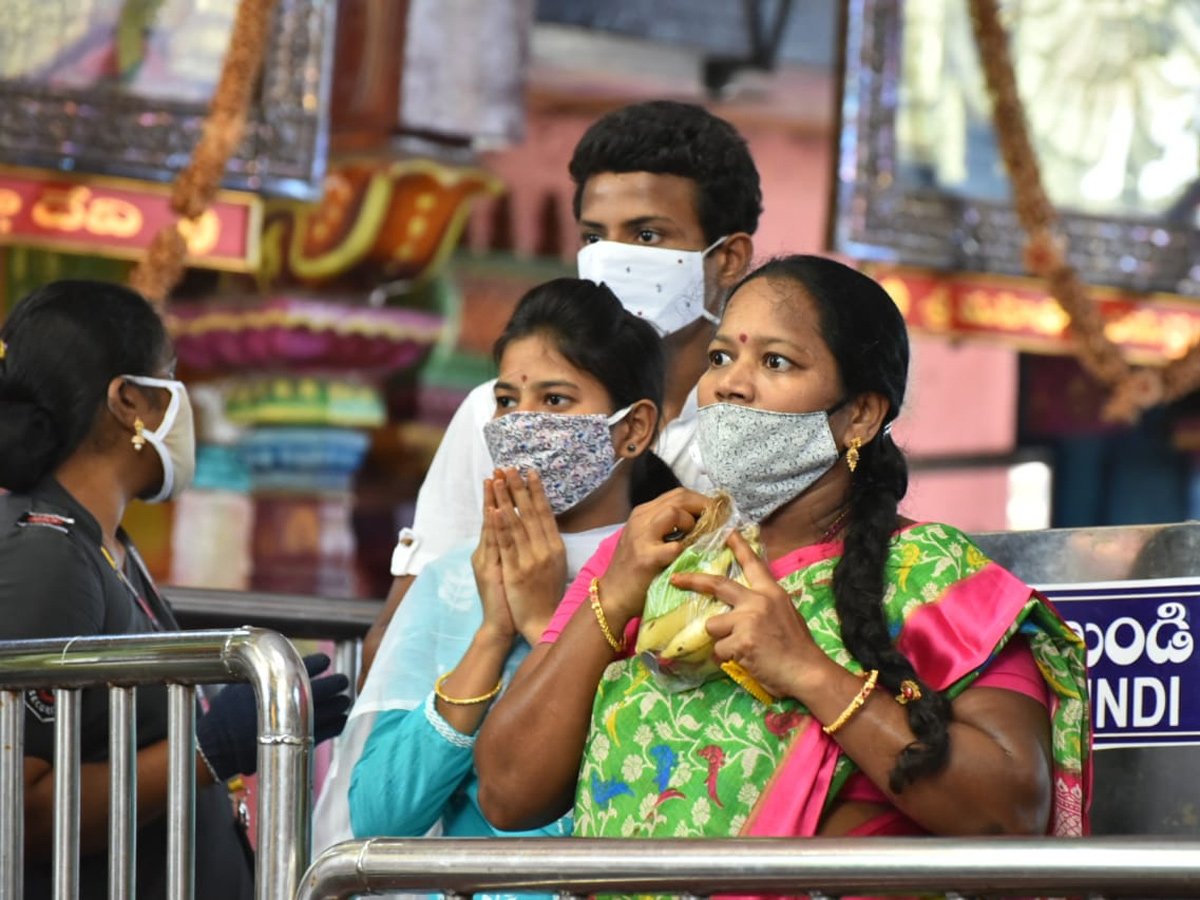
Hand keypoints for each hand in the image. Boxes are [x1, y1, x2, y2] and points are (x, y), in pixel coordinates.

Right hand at [196, 653, 349, 779]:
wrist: (217, 746)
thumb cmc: (226, 712)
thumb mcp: (240, 682)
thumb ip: (264, 669)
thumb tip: (281, 655)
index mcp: (274, 683)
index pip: (309, 665)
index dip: (320, 662)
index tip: (324, 661)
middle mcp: (288, 702)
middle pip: (326, 687)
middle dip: (336, 682)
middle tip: (341, 680)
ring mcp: (296, 724)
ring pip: (332, 709)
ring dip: (340, 702)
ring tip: (343, 698)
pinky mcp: (298, 743)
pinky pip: (329, 731)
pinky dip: (338, 722)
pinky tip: (340, 717)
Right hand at [472, 478, 514, 640]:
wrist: (503, 626)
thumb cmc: (512, 599)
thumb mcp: (513, 570)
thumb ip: (514, 549)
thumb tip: (524, 530)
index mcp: (494, 551)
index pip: (498, 517)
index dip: (500, 496)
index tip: (504, 474)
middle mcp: (488, 552)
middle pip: (493, 516)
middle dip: (497, 492)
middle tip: (499, 468)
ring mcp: (486, 561)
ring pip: (490, 527)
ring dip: (493, 502)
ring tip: (494, 480)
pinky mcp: (489, 572)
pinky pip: (493, 546)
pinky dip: (493, 528)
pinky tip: (493, 511)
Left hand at [491, 468, 566, 641]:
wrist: (543, 622)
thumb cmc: (547, 594)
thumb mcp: (555, 565)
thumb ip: (548, 543)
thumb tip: (544, 521)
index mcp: (555, 547)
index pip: (545, 512)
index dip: (537, 491)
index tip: (530, 472)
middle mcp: (545, 550)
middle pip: (531, 512)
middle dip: (519, 488)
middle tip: (510, 467)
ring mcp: (531, 560)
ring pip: (517, 523)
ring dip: (507, 499)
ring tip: (499, 479)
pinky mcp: (516, 571)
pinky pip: (507, 544)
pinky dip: (501, 525)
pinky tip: (495, 509)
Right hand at [599, 488, 710, 619]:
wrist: (613, 597)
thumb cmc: (635, 571)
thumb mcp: (647, 540)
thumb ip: (667, 528)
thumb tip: (702, 522)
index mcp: (642, 513)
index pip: (678, 494)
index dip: (702, 500)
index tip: (717, 512)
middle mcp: (640, 519)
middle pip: (679, 498)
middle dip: (704, 506)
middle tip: (719, 521)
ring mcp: (641, 537)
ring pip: (674, 512)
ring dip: (692, 522)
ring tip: (699, 538)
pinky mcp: (646, 558)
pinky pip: (674, 546)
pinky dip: (687, 549)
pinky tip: (689, 557)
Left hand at [669, 531, 831, 700]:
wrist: (807, 671)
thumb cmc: (798, 647)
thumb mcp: (786, 614)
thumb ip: (764, 605)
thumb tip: (742, 606)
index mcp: (771, 593)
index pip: (753, 565)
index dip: (739, 547)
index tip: (727, 533)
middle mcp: (758, 601)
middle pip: (718, 585)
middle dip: (693, 581)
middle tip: (676, 579)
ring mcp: (748, 620)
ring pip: (713, 625)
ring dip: (721, 638)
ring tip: (742, 648)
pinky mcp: (740, 641)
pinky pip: (720, 649)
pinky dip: (728, 658)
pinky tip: (746, 661)